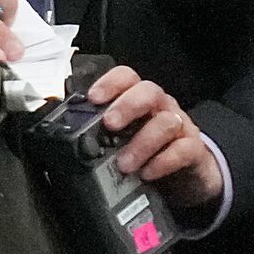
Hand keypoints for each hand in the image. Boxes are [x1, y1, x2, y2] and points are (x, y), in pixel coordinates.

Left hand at [86, 64, 223, 211]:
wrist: (184, 175)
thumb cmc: (144, 151)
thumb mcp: (119, 138)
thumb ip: (97, 132)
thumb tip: (61, 135)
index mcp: (138, 100)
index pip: (127, 78)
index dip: (110, 83)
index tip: (93, 98)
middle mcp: (160, 108)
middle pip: (149, 92)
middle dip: (127, 105)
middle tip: (109, 124)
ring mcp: (179, 127)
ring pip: (166, 122)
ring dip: (142, 143)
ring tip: (124, 164)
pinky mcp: (193, 150)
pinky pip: (184, 149)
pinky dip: (164, 162)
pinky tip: (147, 173)